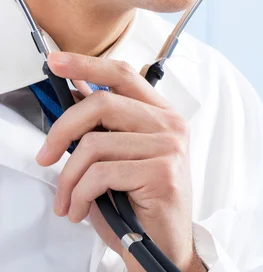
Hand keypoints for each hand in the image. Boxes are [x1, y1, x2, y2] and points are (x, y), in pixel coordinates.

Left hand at [35, 52, 204, 271]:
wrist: (165, 245)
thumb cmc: (140, 202)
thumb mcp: (119, 157)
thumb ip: (105, 125)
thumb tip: (76, 91)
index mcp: (161, 114)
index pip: (123, 76)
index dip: (87, 65)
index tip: (57, 62)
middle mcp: (170, 124)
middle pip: (102, 104)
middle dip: (61, 130)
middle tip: (45, 156)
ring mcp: (169, 146)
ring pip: (94, 145)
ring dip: (68, 179)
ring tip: (68, 199)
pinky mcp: (162, 172)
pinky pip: (100, 175)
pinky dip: (79, 196)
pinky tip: (81, 209)